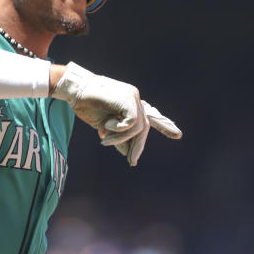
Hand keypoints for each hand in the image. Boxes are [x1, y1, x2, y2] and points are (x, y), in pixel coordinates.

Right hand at [52, 63, 181, 165]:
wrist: (75, 91)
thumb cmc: (87, 106)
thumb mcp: (105, 127)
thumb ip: (118, 137)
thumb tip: (127, 153)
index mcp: (130, 103)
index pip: (151, 115)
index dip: (164, 125)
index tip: (178, 135)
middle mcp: (135, 98)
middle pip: (144, 128)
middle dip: (138, 146)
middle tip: (132, 162)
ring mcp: (133, 97)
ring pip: (138, 128)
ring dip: (121, 139)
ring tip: (105, 140)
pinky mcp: (128, 99)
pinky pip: (132, 123)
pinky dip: (119, 130)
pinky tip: (106, 126)